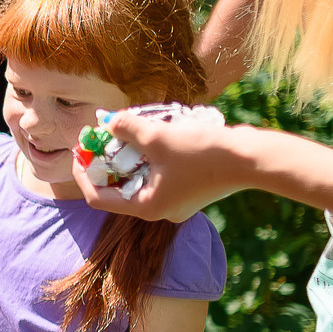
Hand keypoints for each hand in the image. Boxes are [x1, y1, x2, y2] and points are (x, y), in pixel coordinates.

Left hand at [71, 108, 252, 223]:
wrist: (252, 159)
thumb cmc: (204, 153)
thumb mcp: (158, 137)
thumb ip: (127, 129)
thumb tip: (106, 120)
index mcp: (145, 208)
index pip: (98, 197)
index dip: (83, 171)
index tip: (80, 147)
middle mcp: (159, 211)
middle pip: (118, 186)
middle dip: (108, 158)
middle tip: (103, 132)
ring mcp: (176, 202)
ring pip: (140, 178)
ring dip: (131, 154)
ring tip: (130, 128)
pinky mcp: (189, 190)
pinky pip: (159, 174)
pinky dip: (151, 156)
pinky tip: (156, 134)